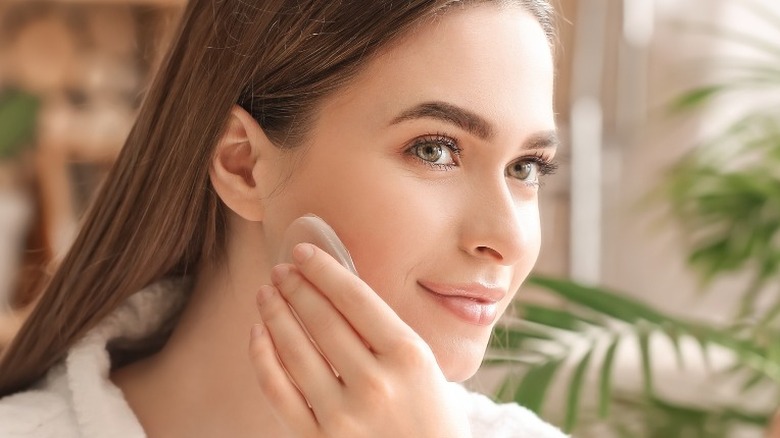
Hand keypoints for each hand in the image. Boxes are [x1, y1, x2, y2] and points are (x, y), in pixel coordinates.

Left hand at [248, 243, 471, 437]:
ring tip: (266, 294)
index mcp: (409, 356)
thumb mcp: (425, 367)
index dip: (324, 270)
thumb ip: (386, 333)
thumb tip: (334, 289)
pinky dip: (263, 358)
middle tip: (281, 269)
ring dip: (275, 314)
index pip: (355, 299)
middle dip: (296, 287)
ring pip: (295, 351)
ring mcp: (344, 416)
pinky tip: (258, 334)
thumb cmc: (430, 415)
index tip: (303, 252)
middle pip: (323, 320)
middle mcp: (376, 383)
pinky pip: (279, 392)